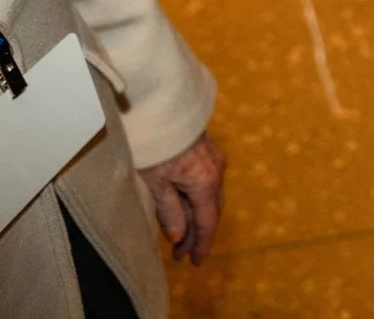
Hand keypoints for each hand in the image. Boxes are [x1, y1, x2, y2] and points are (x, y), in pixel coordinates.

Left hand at [139, 133, 224, 264]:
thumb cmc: (157, 148)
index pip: (207, 221)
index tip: (195, 262)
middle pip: (210, 211)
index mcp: (206, 183)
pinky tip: (185, 210)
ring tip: (180, 237)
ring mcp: (215, 162)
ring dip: (196, 219)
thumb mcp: (157, 183)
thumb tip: (179, 237)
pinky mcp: (208, 154)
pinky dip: (197, 203)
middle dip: (197, 234)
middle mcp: (216, 173)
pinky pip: (206, 186)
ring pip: (209, 198)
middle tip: (182, 254)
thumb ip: (170, 212)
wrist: (162, 110)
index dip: (202, 243)